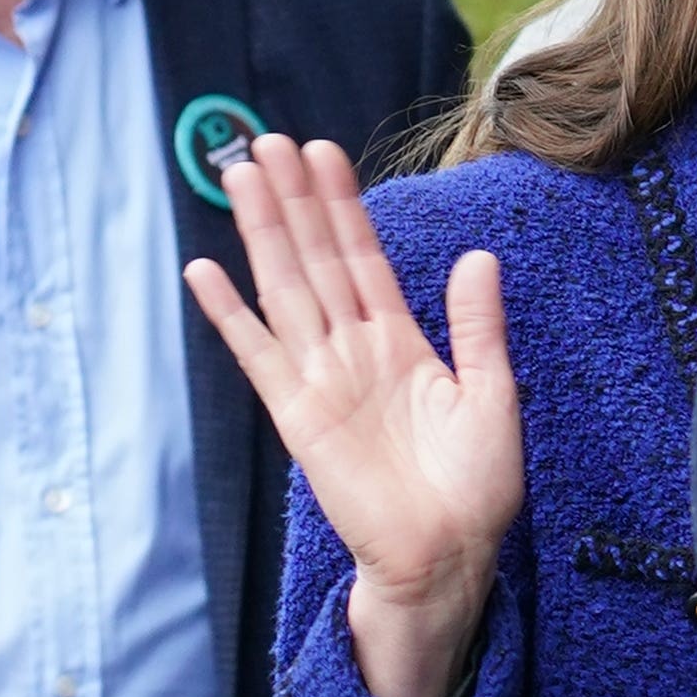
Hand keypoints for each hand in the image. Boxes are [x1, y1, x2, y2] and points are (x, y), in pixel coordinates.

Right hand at [181, 135, 521, 696]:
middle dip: (293, 201)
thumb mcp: (492, 394)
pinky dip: (231, 316)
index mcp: (400, 343)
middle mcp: (354, 352)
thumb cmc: (476, 487)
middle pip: (316, 260)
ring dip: (263, 234)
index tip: (321, 153)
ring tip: (239, 176)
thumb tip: (479, 257)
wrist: (448, 556)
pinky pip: (258, 356)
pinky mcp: (298, 416)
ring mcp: (321, 380)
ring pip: (286, 289)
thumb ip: (476, 326)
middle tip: (267, 140)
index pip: (362, 258)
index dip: (341, 206)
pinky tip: (205, 272)